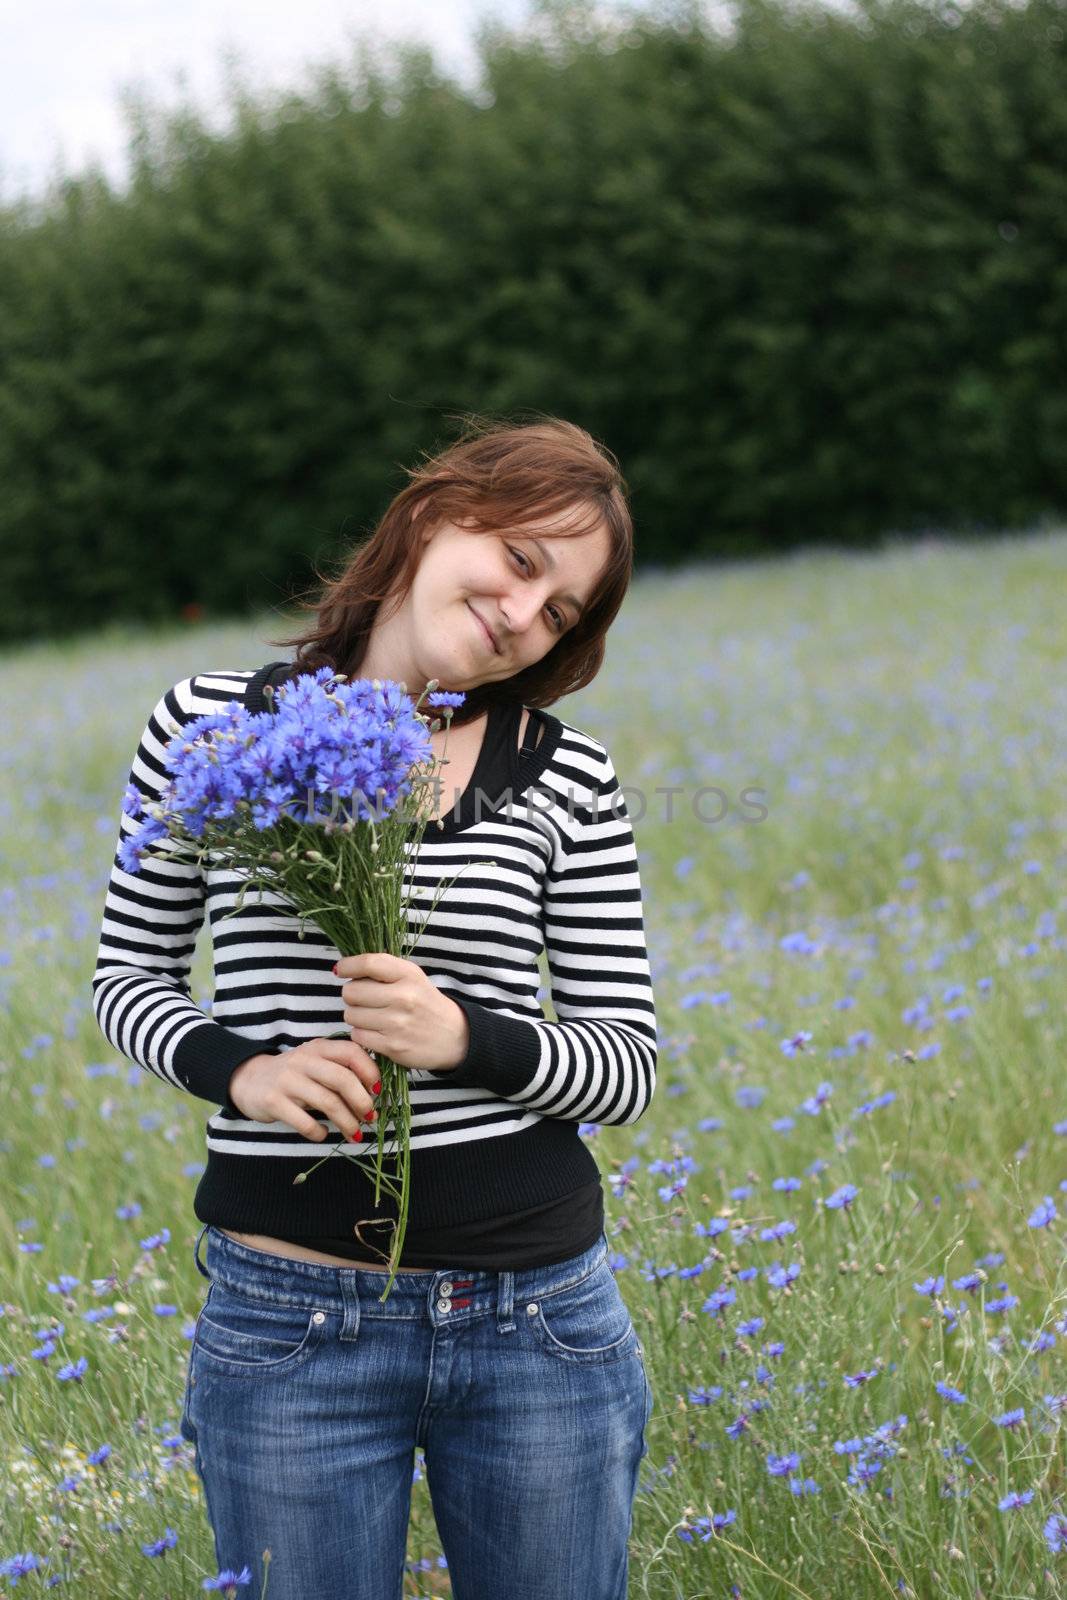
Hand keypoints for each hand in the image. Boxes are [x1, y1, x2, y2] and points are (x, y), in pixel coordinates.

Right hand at [228, 1038, 379, 1142]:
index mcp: (318, 1047)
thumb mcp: (315, 1063)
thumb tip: (375, 1094)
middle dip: (362, 1102)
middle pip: (342, 1079)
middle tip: (370, 1118)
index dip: (370, 1072)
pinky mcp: (273, 1102)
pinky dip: (319, 1132)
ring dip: (347, 1122)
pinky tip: (323, 1134)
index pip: (351, 1052)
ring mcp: (287, 1080)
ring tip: (355, 1134)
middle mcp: (303, 1060)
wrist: (248, 1080)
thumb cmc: (293, 1075)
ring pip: (327, 1102)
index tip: (378, 1091)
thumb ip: (340, 1070)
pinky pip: (305, 1122)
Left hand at [334, 952, 469, 1071]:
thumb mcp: (412, 977)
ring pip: (351, 1015)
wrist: (454, 1036)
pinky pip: (358, 1035)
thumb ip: (383, 969)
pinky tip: (375, 1031)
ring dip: (356, 1015)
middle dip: (352, 995)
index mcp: (408, 975)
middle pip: (352, 991)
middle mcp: (403, 997)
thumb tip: (343, 968)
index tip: (340, 970)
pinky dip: (362, 1033)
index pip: (369, 963)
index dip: (348, 965)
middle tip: (363, 999)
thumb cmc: (425, 1003)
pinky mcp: (392, 1046)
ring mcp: (397, 1023)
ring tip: (371, 1016)